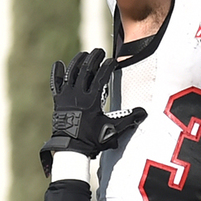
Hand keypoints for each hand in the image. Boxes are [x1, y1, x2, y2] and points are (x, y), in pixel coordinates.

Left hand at [42, 49, 145, 174]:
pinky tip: (59, 63)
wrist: (71, 148)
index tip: (113, 61)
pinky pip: (56, 83)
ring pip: (72, 72)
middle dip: (94, 58)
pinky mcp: (58, 101)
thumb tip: (144, 113)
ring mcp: (67, 96)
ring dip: (78, 61)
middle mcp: (78, 94)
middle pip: (86, 69)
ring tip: (85, 54)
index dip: (108, 66)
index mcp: (92, 100)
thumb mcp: (112, 130)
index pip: (101, 76)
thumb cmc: (92, 140)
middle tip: (100, 52)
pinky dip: (57, 73)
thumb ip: (128, 119)